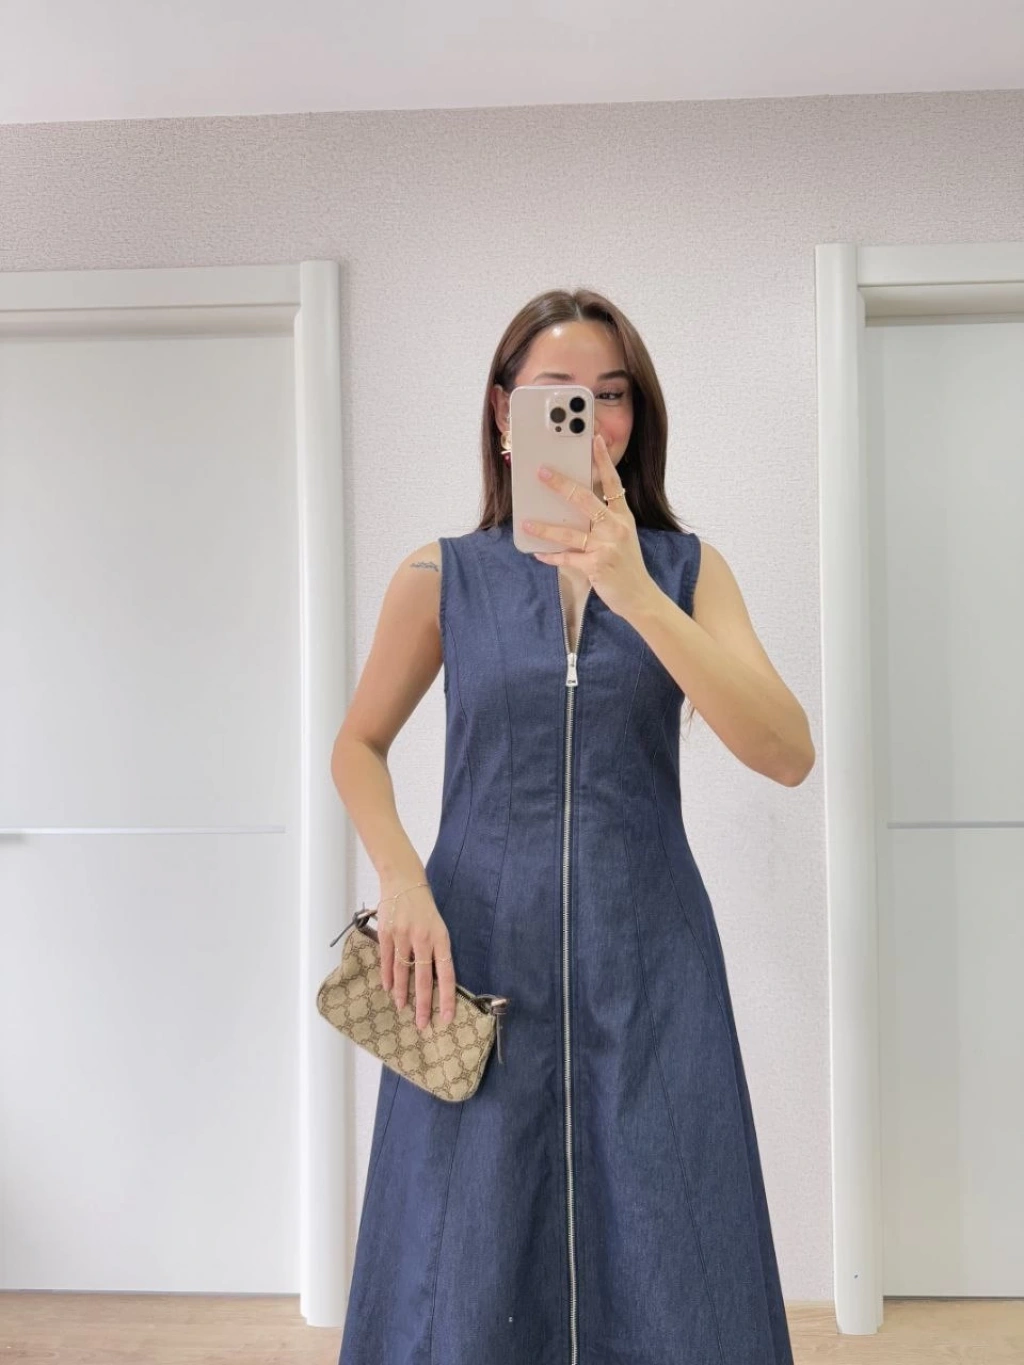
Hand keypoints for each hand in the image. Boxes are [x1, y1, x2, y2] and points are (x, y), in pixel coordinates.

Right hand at [377, 884, 455, 1028]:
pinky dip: (387, 976)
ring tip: (403, 1008)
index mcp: (441, 938)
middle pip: (423, 979)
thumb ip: (437, 952)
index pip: (447, 974)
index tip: (447, 1018)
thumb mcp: (438, 927)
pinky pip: (387, 960)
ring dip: (402, 993)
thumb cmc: (425, 907)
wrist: (404, 881)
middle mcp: (423, 939)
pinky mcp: (386, 933)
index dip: (447, 998)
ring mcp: (403, 936)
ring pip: (402, 972)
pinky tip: (388, 989)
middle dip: (423, 1005)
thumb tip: (435, 982)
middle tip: (422, 1024)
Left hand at [525, 432, 656, 620]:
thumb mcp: (622, 537)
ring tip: (527, 522)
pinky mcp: (596, 566)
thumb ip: (604, 520)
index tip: (594, 439)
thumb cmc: (627, 566)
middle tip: (542, 472)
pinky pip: (567, 559)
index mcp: (623, 517)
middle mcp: (615, 528)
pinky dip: (551, 556)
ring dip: (545, 527)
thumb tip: (572, 506)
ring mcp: (606, 547)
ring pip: (569, 532)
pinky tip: (537, 553)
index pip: (612, 483)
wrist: (641, 597)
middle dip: (561, 485)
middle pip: (584, 499)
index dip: (603, 460)